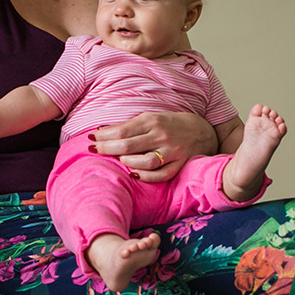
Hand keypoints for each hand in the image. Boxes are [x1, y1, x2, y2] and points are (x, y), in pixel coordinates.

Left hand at [90, 112, 217, 181]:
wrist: (204, 131)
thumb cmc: (172, 125)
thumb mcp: (152, 118)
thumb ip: (130, 126)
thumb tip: (102, 130)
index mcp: (153, 121)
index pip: (122, 130)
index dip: (103, 135)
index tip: (90, 138)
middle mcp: (162, 135)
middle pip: (129, 145)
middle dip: (106, 148)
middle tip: (92, 150)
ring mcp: (172, 151)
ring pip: (146, 161)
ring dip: (127, 161)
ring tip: (118, 160)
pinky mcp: (180, 164)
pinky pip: (161, 174)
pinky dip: (146, 176)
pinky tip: (134, 173)